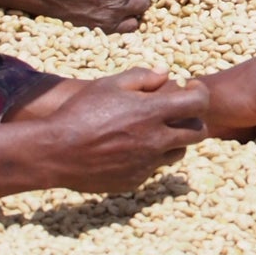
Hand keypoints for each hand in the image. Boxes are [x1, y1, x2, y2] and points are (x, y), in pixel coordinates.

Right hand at [37, 70, 209, 191]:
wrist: (55, 152)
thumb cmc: (80, 112)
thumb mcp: (108, 85)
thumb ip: (141, 77)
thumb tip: (165, 73)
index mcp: (151, 113)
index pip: (198, 103)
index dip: (199, 93)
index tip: (190, 89)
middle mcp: (155, 140)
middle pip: (198, 132)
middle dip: (194, 119)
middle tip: (179, 112)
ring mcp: (147, 164)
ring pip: (179, 152)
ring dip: (174, 140)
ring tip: (153, 130)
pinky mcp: (135, 180)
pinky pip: (154, 168)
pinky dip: (150, 157)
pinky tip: (129, 148)